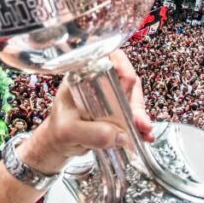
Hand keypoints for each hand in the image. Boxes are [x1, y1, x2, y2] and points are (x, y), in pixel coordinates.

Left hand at [18, 50, 153, 175]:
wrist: (59, 144)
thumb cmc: (58, 131)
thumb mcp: (68, 132)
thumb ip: (91, 133)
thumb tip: (120, 135)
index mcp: (84, 75)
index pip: (108, 58)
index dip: (122, 69)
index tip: (125, 88)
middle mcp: (100, 81)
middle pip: (127, 80)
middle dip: (136, 101)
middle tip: (138, 121)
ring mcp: (110, 95)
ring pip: (134, 98)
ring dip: (141, 115)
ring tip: (144, 132)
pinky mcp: (117, 110)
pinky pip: (134, 114)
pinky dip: (141, 125)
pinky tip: (145, 136)